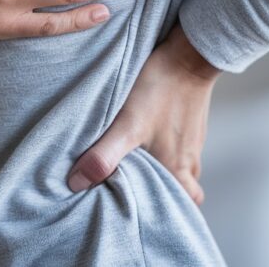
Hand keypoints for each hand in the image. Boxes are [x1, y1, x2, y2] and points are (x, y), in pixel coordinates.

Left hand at [67, 28, 221, 204]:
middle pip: (179, 193)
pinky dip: (162, 151)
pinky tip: (143, 140)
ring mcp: (192, 143)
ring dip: (159, 172)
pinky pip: (177, 149)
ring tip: (132, 167)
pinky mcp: (189, 125)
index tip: (137, 213)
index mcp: (178, 170)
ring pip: (178, 171)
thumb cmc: (161, 88)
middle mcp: (190, 162)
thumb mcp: (127, 124)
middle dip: (159, 195)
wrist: (189, 53)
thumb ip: (103, 156)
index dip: (160, 214)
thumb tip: (77, 184)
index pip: (179, 209)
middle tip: (132, 191)